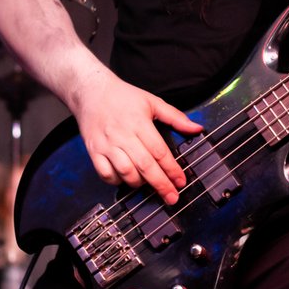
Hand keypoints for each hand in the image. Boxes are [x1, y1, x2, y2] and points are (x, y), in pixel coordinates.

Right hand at [69, 70, 202, 203]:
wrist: (91, 91)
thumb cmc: (123, 97)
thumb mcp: (152, 102)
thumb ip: (175, 117)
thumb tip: (197, 128)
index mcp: (139, 122)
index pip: (159, 151)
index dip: (172, 169)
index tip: (181, 181)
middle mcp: (122, 135)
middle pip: (145, 165)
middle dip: (160, 184)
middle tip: (172, 197)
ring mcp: (106, 145)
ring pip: (125, 172)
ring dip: (139, 183)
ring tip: (148, 184)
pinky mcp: (94, 151)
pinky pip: (105, 174)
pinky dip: (117, 181)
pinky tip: (125, 179)